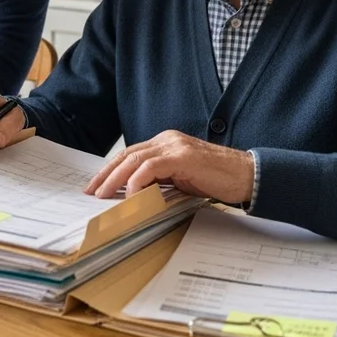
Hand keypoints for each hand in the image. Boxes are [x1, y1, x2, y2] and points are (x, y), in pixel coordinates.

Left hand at [85, 130, 254, 204]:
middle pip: (127, 155)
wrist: (246, 175)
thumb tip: (133, 196)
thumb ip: (159, 181)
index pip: (130, 155)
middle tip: (90, 191)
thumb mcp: (181, 180)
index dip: (111, 170)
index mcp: (165, 143)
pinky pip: (152, 167)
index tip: (96, 186)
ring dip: (115, 179)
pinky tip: (130, 195)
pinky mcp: (183, 156)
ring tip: (103, 195)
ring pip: (134, 159)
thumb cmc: (216, 180)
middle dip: (105, 174)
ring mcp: (174, 146)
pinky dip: (137, 181)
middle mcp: (167, 140)